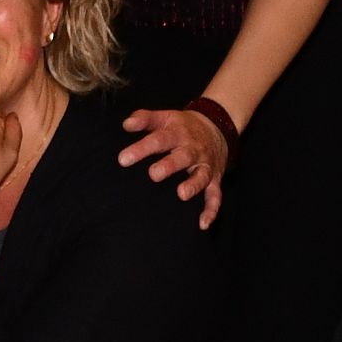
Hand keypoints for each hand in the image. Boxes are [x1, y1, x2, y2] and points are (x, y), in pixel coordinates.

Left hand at [115, 104, 230, 228]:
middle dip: (170, 165)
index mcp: (178, 133)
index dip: (141, 149)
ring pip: (201, 176)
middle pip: (182, 157)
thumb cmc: (183, 126)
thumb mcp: (165, 117)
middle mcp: (193, 149)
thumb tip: (126, 124)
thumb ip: (144, 119)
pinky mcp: (214, 179)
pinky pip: (215, 196)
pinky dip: (211, 210)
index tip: (123, 159)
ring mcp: (205, 165)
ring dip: (193, 185)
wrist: (217, 127)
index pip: (159, 139)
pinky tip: (202, 224)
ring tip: (181, 195)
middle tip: (153, 174)